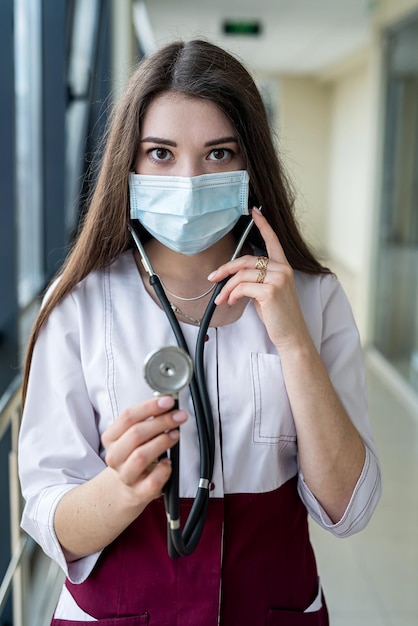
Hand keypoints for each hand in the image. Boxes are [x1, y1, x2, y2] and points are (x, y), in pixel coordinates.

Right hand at [102, 395, 186, 505]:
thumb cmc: (134, 455)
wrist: (125, 488)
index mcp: (111, 438)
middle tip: (178, 416)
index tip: (168, 401)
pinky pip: (152, 481)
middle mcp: (115, 456)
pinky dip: (163, 470)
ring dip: (162, 442)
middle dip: (161, 422)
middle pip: (136, 434)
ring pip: (141, 456)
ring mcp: (126, 475)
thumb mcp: (133, 435)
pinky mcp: (139, 492)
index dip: (150, 406)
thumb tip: (167, 404)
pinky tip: (169, 462)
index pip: (128, 417)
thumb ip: (147, 419)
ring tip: (175, 435)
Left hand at [208, 207, 311, 351]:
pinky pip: (242, 287)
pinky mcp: (270, 290)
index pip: (273, 241)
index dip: (263, 225)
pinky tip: (232, 302)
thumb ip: (255, 280)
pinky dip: (233, 294)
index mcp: (283, 267)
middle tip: (213, 278)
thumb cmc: (278, 316)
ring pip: (241, 275)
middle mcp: (283, 269)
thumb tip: (231, 279)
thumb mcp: (267, 293)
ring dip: (226, 288)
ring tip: (222, 299)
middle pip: (246, 260)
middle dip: (225, 269)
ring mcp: (278, 279)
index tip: (254, 212)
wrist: (291, 335)